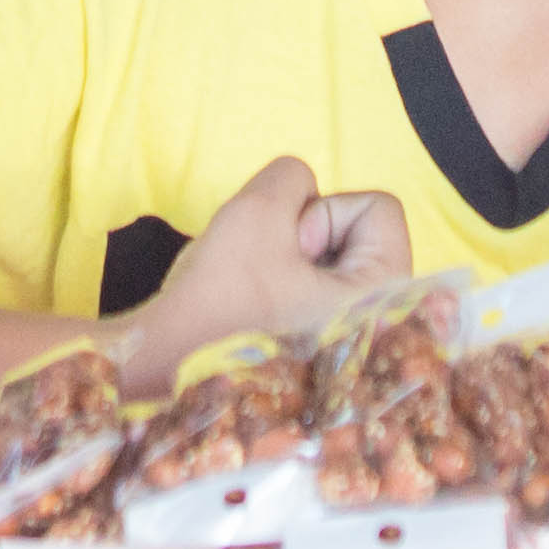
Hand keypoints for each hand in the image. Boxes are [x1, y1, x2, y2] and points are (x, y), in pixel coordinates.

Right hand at [113, 157, 414, 386]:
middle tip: (267, 272)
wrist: (165, 371)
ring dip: (285, 258)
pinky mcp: (317, 349)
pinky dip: (277, 281)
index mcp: (384, 298)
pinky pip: (308, 284)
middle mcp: (379, 325)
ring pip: (326, 256)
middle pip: (356, 232)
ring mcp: (348, 342)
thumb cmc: (220, 297)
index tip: (288, 254)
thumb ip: (292, 177)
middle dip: (304, 236)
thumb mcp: (258, 210)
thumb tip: (300, 194)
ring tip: (254, 290)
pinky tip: (249, 305)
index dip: (322, 213)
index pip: (379, 209)